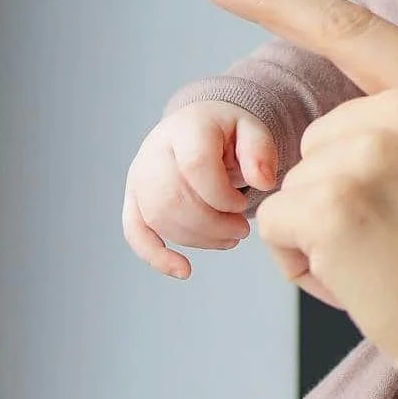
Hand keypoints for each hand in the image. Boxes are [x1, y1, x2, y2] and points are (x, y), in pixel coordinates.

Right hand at [121, 99, 284, 277]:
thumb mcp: (251, 130)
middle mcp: (154, 150)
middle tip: (241, 230)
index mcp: (186, 128)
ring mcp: (139, 176)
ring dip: (198, 239)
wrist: (198, 128)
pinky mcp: (134, 199)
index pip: (195, 166)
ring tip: (229, 238)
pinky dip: (156, 256)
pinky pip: (135, 231)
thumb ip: (260, 151)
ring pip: (160, 218)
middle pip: (174, 197)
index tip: (241, 204)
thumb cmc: (227, 133)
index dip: (222, 196)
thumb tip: (264, 182)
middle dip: (213, 224)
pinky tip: (183, 270)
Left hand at [197, 0, 397, 392]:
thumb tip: (343, 147)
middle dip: (342, 197)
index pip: (353, 30)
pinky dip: (304, 266)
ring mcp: (372, 150)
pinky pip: (278, 229)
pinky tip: (368, 288)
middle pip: (323, 141)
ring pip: (297, 189)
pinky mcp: (334, 203)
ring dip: (325, 238)